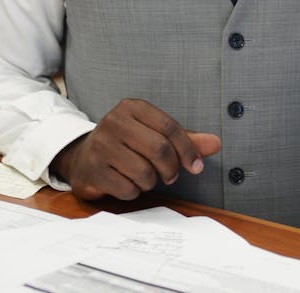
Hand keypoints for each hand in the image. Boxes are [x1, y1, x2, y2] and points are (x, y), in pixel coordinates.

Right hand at [50, 99, 221, 200]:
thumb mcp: (153, 134)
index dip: (188, 150)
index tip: (196, 167)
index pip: (170, 127)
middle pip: (159, 150)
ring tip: (143, 176)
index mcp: (132, 107)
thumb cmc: (126, 144)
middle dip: (171, 169)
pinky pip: (127, 189)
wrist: (83, 157)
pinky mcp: (93, 170)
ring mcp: (101, 146)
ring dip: (150, 182)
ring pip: (144, 172)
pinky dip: (133, 192)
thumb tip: (216, 143)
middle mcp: (114, 122)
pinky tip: (126, 183)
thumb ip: (185, 139)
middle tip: (170, 176)